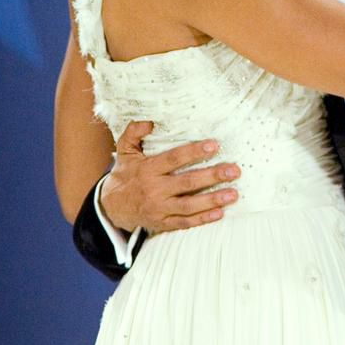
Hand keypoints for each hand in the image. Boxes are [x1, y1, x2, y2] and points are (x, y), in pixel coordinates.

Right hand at [99, 120, 240, 232]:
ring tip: (233, 194)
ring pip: (188, 206)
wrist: (110, 207)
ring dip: (212, 200)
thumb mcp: (125, 151)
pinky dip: (202, 219)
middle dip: (212, 176)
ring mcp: (159, 208)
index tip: (214, 145)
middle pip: (187, 183)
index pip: (173, 159)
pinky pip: (184, 223)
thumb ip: (133, 133)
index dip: (193, 152)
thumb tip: (149, 121)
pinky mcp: (162, 223)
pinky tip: (220, 213)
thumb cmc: (125, 174)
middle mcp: (154, 189)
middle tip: (234, 170)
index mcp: (148, 169)